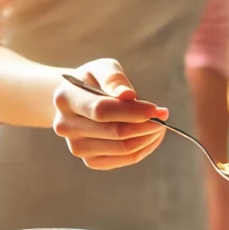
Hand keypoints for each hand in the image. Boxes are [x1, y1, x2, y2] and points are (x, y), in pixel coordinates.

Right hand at [52, 58, 168, 169]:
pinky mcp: (90, 161)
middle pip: (115, 132)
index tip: (157, 109)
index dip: (133, 112)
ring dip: (148, 137)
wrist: (78, 102)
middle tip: (163, 116)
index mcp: (65, 99)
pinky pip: (125, 159)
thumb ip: (113, 78)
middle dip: (146, 125)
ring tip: (160, 125)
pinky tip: (151, 136)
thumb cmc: (95, 82)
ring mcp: (77, 147)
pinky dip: (144, 149)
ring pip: (123, 149)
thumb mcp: (102, 69)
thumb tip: (128, 95)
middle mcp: (65, 126)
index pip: (102, 110)